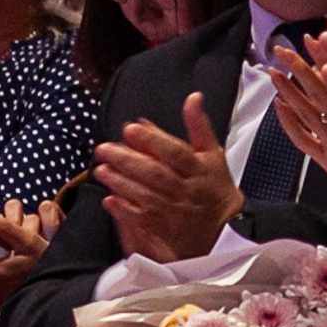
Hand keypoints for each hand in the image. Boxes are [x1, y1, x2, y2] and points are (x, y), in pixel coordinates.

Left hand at [94, 92, 242, 261]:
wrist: (225, 226)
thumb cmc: (215, 185)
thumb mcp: (212, 151)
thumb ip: (199, 125)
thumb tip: (193, 98)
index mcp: (198, 168)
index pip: (175, 152)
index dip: (153, 140)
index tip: (131, 129)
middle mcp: (185, 189)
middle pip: (155, 174)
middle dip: (127, 161)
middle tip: (104, 149)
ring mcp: (174, 210)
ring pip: (146, 196)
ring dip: (121, 183)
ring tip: (101, 170)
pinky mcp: (165, 228)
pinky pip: (143, 220)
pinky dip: (125, 211)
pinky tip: (109, 199)